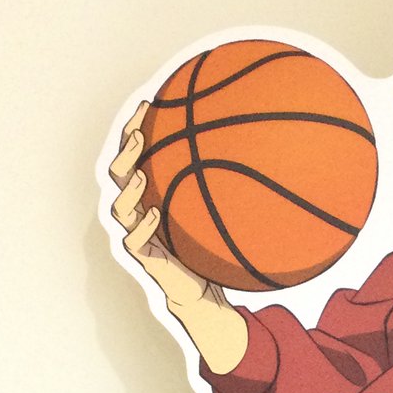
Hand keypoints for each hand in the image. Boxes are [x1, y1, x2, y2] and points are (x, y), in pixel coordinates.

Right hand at [108, 104, 248, 373]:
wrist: (205, 291)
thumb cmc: (213, 248)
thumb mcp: (227, 214)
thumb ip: (237, 186)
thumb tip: (274, 155)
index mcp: (155, 191)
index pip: (139, 153)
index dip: (138, 126)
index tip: (150, 101)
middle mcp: (140, 208)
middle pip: (119, 172)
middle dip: (127, 150)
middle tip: (142, 131)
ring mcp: (138, 232)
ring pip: (118, 206)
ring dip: (129, 189)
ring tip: (142, 175)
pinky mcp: (144, 258)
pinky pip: (133, 240)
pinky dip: (142, 226)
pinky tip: (154, 212)